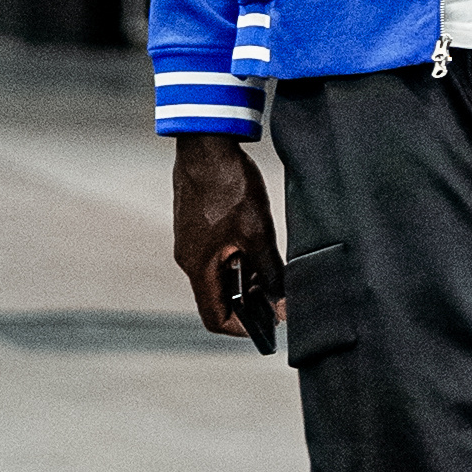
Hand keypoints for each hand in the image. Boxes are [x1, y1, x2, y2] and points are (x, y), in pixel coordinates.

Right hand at [172, 134, 283, 336]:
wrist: (206, 143)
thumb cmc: (229, 186)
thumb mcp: (258, 234)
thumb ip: (271, 273)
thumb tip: (282, 305)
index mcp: (199, 267)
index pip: (214, 318)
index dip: (243, 328)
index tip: (268, 322)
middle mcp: (188, 259)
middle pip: (217, 298)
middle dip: (248, 301)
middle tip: (277, 291)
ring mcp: (189, 242)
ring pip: (217, 275)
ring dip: (244, 277)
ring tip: (270, 263)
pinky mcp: (194, 226)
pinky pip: (214, 255)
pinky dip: (236, 258)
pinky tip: (256, 241)